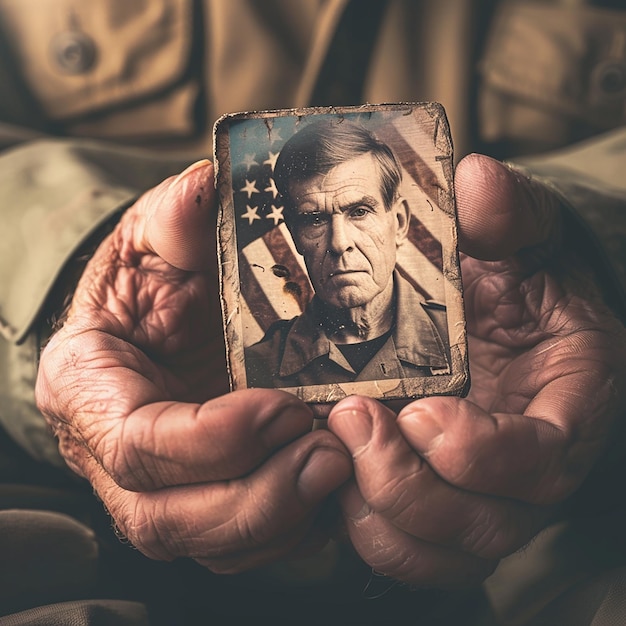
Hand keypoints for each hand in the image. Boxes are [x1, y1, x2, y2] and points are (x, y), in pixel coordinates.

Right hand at [36, 160, 351, 572]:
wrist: (152, 318)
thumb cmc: (148, 279)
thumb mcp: (156, 240)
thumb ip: (177, 218)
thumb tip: (210, 184)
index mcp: (90, 390)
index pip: (135, 446)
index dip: (210, 440)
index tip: (281, 407)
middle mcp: (115, 458)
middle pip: (167, 518)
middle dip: (256, 496)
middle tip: (327, 452)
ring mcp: (160, 489)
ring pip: (211, 544)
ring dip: (283, 516)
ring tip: (340, 466)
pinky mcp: (203, 501)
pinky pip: (246, 542)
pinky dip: (296, 524)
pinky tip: (335, 484)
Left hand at [328, 154, 625, 586]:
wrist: (513, 323)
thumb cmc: (525, 286)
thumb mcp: (526, 242)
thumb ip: (510, 216)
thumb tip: (477, 178)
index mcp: (564, 410)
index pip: (543, 461)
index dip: (486, 453)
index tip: (424, 413)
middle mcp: (525, 472)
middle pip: (481, 524)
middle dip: (408, 483)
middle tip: (352, 416)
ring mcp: (480, 499)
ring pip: (433, 549)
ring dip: (375, 511)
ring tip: (330, 444)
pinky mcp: (436, 507)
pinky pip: (402, 547)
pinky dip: (358, 526)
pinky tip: (325, 473)